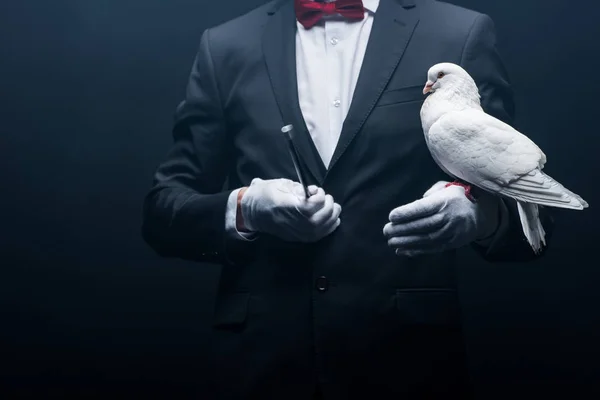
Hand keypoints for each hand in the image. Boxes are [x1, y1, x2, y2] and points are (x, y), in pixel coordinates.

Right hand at [240, 178, 341, 241]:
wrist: (252, 212)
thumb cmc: (265, 194)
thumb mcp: (280, 184)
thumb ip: (299, 188)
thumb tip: (315, 192)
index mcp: (285, 206)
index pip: (309, 207)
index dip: (318, 198)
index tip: (316, 190)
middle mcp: (291, 222)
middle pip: (318, 219)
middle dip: (328, 206)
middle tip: (328, 197)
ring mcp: (295, 232)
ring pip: (321, 229)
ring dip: (332, 216)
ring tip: (333, 206)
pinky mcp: (298, 238)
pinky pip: (319, 236)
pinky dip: (330, 227)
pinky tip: (332, 218)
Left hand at [383, 181, 498, 256]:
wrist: (481, 213)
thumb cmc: (457, 197)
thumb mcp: (445, 188)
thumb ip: (429, 195)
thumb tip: (414, 207)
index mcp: (444, 201)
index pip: (422, 208)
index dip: (406, 213)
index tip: (392, 216)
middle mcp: (447, 218)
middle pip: (421, 225)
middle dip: (401, 229)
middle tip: (386, 230)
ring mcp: (450, 232)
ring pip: (425, 239)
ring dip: (406, 242)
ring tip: (391, 242)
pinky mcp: (451, 243)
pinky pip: (431, 249)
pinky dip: (415, 251)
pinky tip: (402, 251)